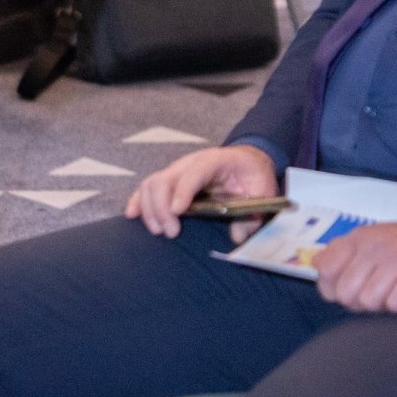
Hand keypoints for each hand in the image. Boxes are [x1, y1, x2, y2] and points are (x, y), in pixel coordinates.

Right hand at [124, 145, 279, 238]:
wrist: (247, 161)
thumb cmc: (253, 176)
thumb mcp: (263, 192)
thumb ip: (252, 214)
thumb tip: (237, 236)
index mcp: (216, 161)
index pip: (195, 172)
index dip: (183, 191)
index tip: (178, 213)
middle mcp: (191, 163)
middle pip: (165, 179)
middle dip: (162, 207)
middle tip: (171, 232)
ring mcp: (177, 171)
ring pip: (151, 183)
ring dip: (149, 208)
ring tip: (159, 231)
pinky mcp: (170, 181)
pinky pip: (147, 188)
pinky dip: (137, 201)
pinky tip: (132, 216)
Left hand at [313, 209, 396, 313]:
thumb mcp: (376, 237)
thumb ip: (347, 252)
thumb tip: (317, 265)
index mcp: (360, 238)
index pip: (325, 270)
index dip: (333, 288)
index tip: (351, 290)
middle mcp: (375, 247)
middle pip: (346, 293)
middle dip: (359, 303)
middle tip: (379, 296)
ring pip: (369, 301)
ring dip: (383, 305)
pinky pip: (395, 305)